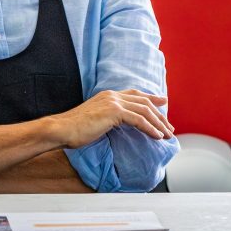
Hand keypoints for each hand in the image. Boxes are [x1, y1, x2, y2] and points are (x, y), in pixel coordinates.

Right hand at [50, 89, 173, 147]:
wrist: (61, 129)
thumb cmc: (73, 130)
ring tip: (167, 135)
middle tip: (169, 127)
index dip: (151, 98)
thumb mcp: (94, 121)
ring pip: (144, 111)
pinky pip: (139, 120)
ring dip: (158, 123)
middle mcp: (113, 95)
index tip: (163, 102)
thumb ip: (107, 119)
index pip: (135, 94)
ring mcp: (114, 102)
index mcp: (108, 95)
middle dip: (159, 115)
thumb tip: (116, 127)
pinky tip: (157, 136)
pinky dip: (150, 128)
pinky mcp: (114, 112)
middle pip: (144, 102)